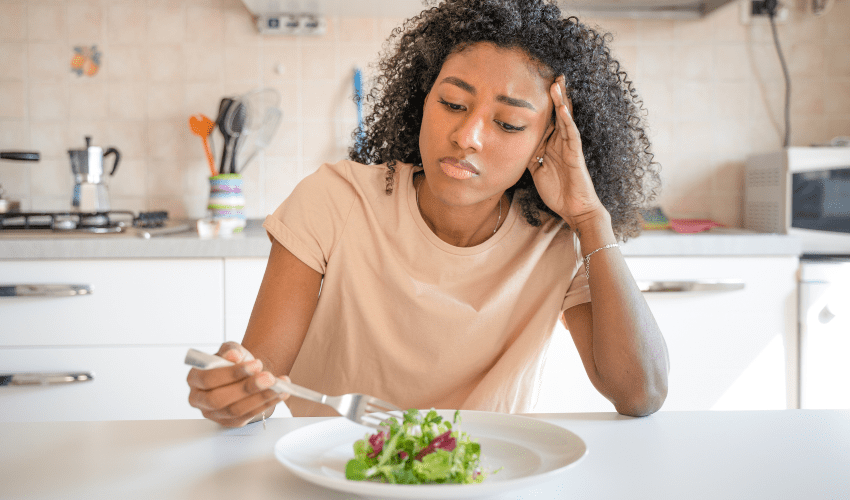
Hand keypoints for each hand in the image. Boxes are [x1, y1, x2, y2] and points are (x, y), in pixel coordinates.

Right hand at [187, 341, 288, 426]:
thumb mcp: (232, 350)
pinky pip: (249, 415)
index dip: (232, 373)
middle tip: (269, 377)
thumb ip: (231, 351)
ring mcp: (214, 414)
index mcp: (195, 379)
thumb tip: (233, 355)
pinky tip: (280, 393)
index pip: (208, 379)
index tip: (256, 364)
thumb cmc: (234, 362)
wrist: (246, 373)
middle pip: (219, 399)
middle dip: (246, 388)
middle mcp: (200, 400)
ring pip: (235, 410)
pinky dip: (267, 404)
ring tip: (278, 385)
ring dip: (260, 397)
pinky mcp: (230, 422)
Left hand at [528, 75, 606, 228]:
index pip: (547, 120)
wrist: (573, 209)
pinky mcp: (576, 155)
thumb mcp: (537, 170)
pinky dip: (568, 121)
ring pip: (566, 119)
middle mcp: (562, 142)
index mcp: (552, 145)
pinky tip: (564, 108)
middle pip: (559, 113)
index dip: (543, 104)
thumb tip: (515, 145)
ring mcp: (570, 147)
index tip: (535, 86)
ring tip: (558, 82)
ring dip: (562, 101)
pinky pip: (572, 135)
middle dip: (556, 94)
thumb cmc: (557, 191)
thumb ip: (530, 155)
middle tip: (553, 73)